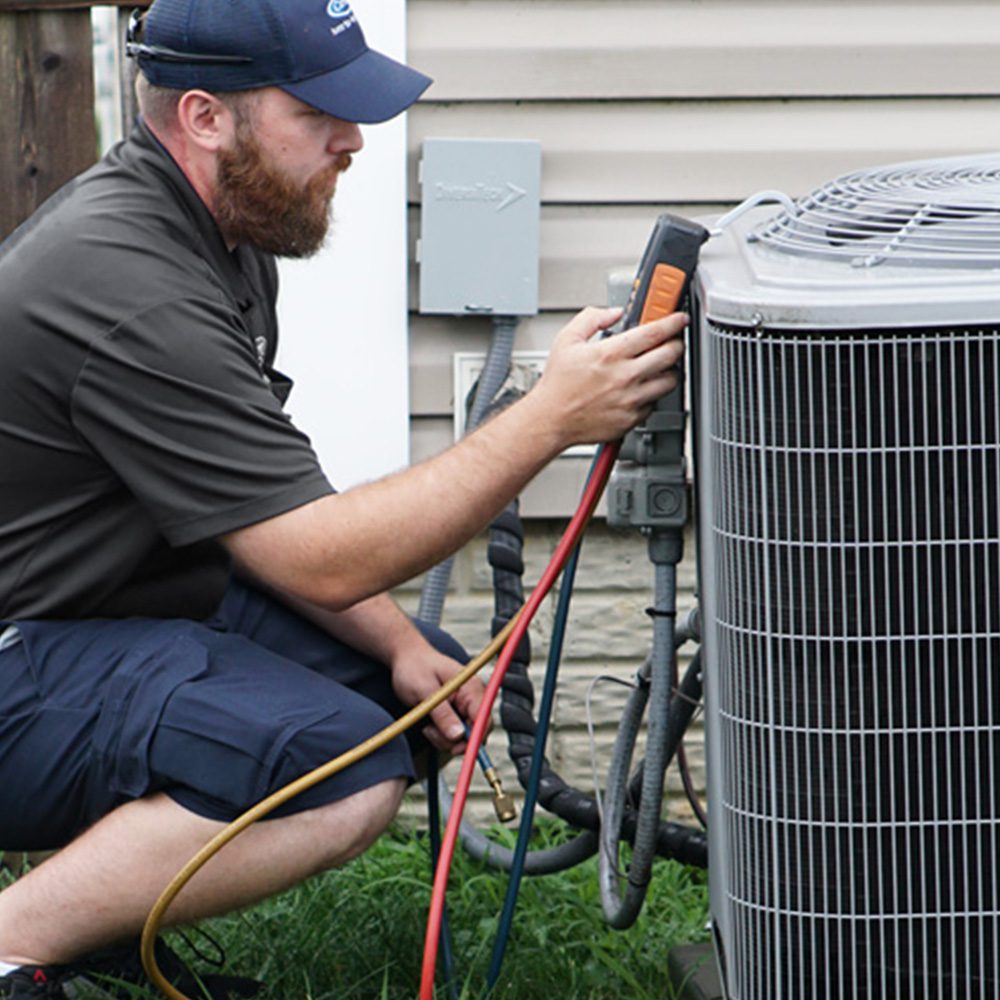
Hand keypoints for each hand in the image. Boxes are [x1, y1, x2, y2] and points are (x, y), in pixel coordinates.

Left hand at [390, 645, 486, 754]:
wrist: (406, 659)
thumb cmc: (414, 667)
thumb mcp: (425, 691)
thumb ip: (443, 714)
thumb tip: (459, 736)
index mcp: (472, 687)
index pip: (484, 718)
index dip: (474, 737)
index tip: (454, 747)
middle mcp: (473, 697)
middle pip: (476, 732)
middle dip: (454, 739)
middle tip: (430, 731)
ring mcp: (466, 707)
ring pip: (464, 737)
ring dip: (444, 738)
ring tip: (427, 726)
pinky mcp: (457, 714)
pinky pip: (456, 735)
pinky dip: (441, 736)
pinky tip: (429, 725)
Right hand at [531, 306, 686, 448]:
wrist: (551, 419)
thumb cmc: (558, 384)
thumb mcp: (567, 340)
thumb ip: (592, 318)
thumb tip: (614, 313)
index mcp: (611, 354)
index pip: (655, 332)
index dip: (673, 322)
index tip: (678, 319)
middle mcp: (625, 376)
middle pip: (670, 354)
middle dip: (677, 344)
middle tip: (673, 342)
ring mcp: (631, 399)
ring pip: (670, 381)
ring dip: (670, 371)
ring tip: (660, 367)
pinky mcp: (632, 418)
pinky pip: (655, 403)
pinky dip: (653, 394)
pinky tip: (641, 388)